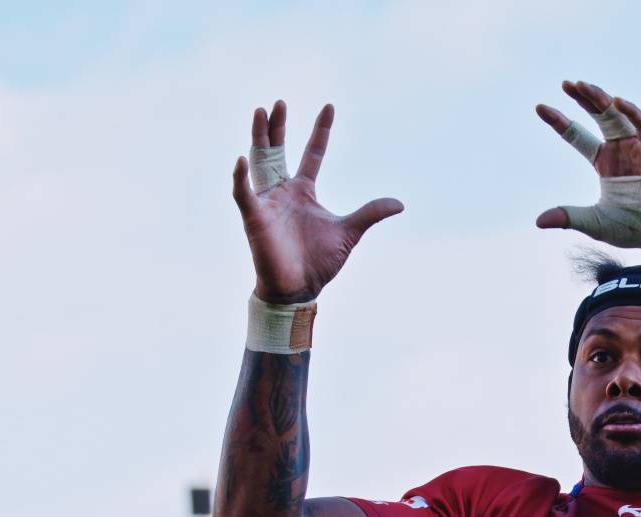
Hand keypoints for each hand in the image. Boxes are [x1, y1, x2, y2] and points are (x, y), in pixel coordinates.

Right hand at [231, 100, 402, 302]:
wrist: (300, 289)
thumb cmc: (319, 263)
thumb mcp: (350, 232)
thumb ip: (370, 214)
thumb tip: (400, 204)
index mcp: (304, 191)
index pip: (313, 153)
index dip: (321, 131)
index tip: (329, 107)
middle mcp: (284, 191)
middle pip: (279, 150)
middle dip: (278, 127)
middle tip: (278, 103)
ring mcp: (268, 202)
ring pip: (260, 163)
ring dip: (259, 138)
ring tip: (260, 112)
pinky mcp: (254, 218)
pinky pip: (244, 194)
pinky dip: (241, 178)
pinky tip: (242, 159)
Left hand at [532, 81, 640, 274]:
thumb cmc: (637, 227)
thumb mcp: (596, 222)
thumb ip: (570, 217)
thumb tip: (538, 221)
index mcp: (604, 162)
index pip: (577, 136)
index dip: (559, 121)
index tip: (539, 107)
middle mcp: (620, 149)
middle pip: (599, 116)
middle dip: (584, 99)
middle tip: (567, 83)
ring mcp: (639, 147)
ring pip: (619, 115)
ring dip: (603, 100)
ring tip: (584, 86)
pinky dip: (633, 113)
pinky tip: (619, 102)